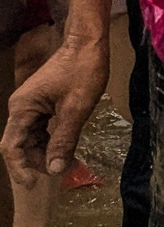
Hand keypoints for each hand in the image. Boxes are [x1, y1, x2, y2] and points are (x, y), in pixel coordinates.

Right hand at [5, 37, 108, 179]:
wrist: (88, 41)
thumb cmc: (83, 70)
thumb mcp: (76, 108)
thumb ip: (63, 140)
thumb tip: (55, 169)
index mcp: (22, 109)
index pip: (11, 147)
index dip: (20, 168)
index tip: (32, 185)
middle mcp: (21, 107)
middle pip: (21, 144)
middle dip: (38, 160)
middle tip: (62, 170)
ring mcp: (31, 104)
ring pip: (32, 136)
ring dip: (46, 151)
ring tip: (66, 161)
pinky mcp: (43, 101)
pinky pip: (41, 126)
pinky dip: (51, 138)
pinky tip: (66, 146)